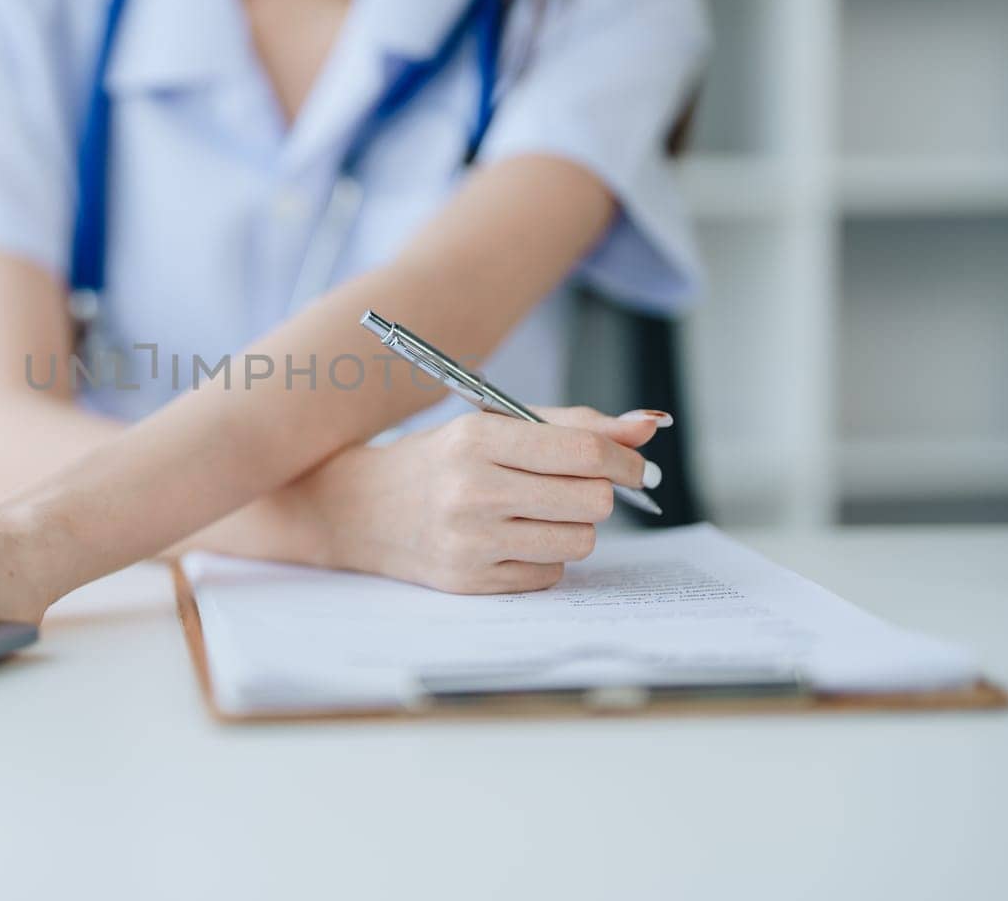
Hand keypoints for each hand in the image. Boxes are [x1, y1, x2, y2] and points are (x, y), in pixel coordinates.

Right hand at [298, 407, 669, 593]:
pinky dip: (544, 557)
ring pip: (579, 541)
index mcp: (477, 438)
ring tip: (539, 513)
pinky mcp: (470, 582)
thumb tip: (647, 428)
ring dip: (573, 527)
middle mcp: (471, 490)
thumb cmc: (438, 461)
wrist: (360, 509)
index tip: (632, 466)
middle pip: (591, 500)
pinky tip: (512, 540)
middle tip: (578, 487)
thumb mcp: (494, 426)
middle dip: (597, 493)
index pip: (584, 452)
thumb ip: (572, 425)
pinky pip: (549, 574)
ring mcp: (469, 542)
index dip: (624, 460)